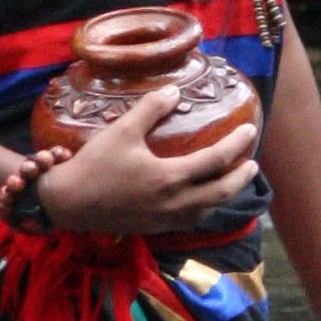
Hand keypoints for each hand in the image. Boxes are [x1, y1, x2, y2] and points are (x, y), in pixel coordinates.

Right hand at [37, 85, 257, 234]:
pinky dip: (202, 210)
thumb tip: (175, 92)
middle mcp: (173, 203)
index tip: (250, 131)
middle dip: (241, 178)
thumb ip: (151, 109)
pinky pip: (188, 221)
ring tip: (230, 182)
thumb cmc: (93, 165)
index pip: (215, 161)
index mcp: (169, 177)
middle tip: (253, 163)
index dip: (237, 144)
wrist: (67, 203)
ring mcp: (163, 219)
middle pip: (221, 194)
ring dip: (224, 197)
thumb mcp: (122, 131)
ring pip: (206, 211)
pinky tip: (199, 201)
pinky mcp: (152, 227)